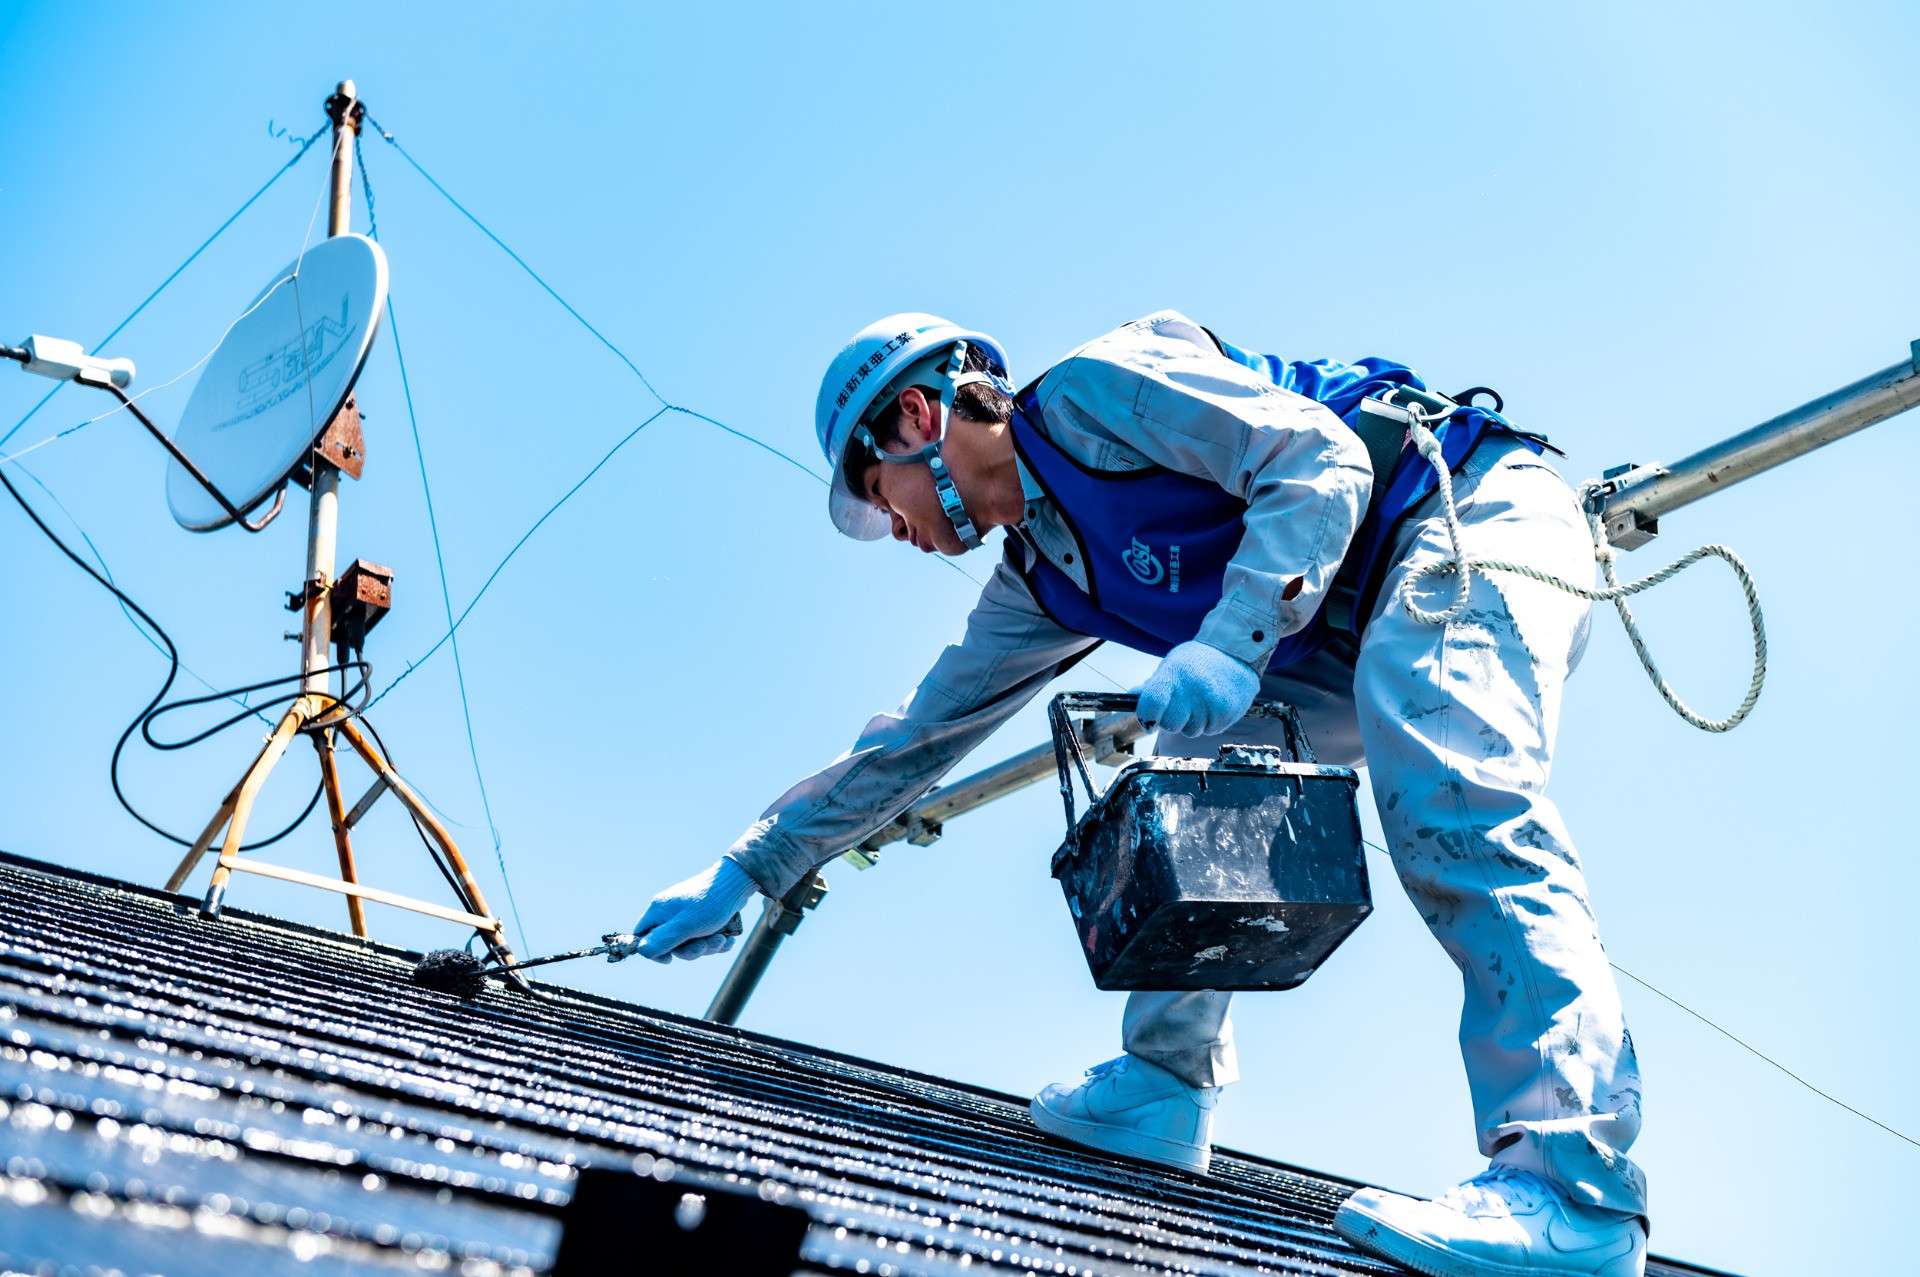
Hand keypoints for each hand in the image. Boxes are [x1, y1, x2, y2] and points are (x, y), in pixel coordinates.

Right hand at [616, 858, 757, 963]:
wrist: (738, 882)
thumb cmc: (710, 903)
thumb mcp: (684, 926)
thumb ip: (662, 940)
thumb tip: (641, 951)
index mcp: (659, 911)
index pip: (642, 936)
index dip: (654, 951)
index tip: (671, 958)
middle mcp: (670, 912)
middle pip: (671, 944)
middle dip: (691, 950)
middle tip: (706, 945)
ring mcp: (687, 914)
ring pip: (690, 942)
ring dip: (708, 946)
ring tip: (722, 938)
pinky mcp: (703, 916)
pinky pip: (704, 937)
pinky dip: (716, 940)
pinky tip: (728, 938)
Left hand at [1134, 640, 1261, 737]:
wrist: (1237, 652)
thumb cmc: (1200, 659)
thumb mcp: (1173, 664)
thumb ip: (1152, 685)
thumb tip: (1130, 697)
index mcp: (1173, 674)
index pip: (1150, 705)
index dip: (1146, 715)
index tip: (1150, 715)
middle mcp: (1192, 690)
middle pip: (1170, 725)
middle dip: (1173, 718)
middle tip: (1184, 703)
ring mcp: (1211, 703)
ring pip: (1191, 731)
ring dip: (1194, 721)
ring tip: (1203, 700)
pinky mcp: (1227, 714)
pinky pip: (1210, 730)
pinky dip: (1211, 722)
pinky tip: (1216, 704)